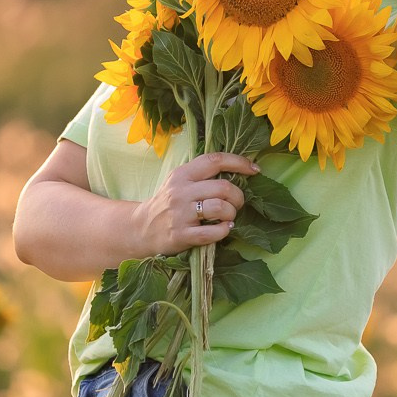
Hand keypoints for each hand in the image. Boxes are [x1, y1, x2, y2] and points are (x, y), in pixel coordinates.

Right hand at [132, 151, 259, 255]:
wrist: (141, 229)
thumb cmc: (168, 203)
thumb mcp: (178, 182)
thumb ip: (201, 174)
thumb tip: (237, 168)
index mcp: (183, 174)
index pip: (215, 160)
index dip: (239, 162)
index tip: (254, 169)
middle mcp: (181, 191)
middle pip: (223, 187)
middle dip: (238, 197)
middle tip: (237, 204)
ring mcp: (180, 214)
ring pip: (220, 208)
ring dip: (231, 214)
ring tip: (229, 217)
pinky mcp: (181, 235)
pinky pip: (212, 233)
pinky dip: (224, 231)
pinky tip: (224, 229)